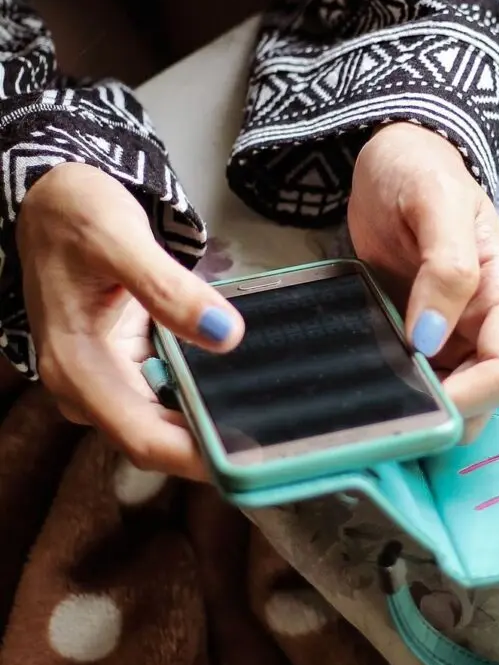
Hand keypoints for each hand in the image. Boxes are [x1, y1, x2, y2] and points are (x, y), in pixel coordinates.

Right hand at [17, 163, 244, 478]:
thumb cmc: (77, 216)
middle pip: (159, 439)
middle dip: (214, 444)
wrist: (52, 204)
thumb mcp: (120, 241)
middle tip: (281, 441)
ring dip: (213, 422)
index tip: (255, 460)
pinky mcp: (124, 369)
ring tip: (273, 419)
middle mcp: (88, 388)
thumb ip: (169, 290)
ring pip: (167, 422)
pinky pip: (169, 396)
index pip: (145, 437)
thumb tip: (227, 336)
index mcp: (77, 369)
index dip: (199, 456)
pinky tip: (241, 386)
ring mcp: (106, 382)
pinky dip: (203, 395)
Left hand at [348, 123, 498, 440]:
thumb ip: (445, 267)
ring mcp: (457, 332)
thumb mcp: (433, 203)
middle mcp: (489, 321)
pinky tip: (371, 387)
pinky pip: (422, 380)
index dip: (468, 396)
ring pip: (455, 399)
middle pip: (484, 398)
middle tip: (388, 410)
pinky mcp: (425, 336)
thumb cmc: (417, 170)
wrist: (391, 164)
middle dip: (445, 414)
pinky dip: (401, 393)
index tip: (415, 395)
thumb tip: (430, 338)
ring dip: (422, 410)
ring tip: (375, 401)